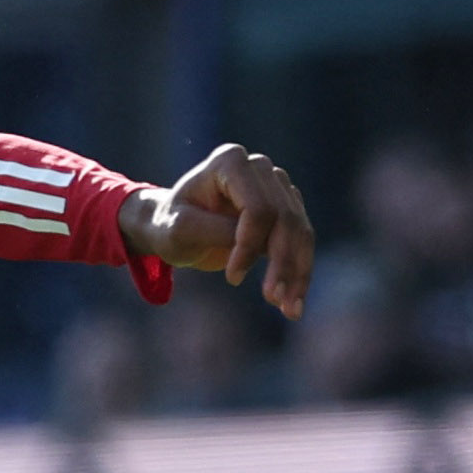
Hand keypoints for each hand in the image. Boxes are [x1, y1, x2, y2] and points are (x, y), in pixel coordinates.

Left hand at [123, 144, 316, 320]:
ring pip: (300, 230)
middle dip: (282, 262)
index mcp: (230, 162)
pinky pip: (301, 240)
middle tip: (273, 300)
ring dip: (298, 272)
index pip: (257, 208)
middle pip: (284, 218)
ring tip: (290, 310)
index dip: (250, 245)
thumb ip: (215, 231)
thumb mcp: (181, 230)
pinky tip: (293, 302)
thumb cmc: (171, 225)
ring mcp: (276, 185)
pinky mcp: (286, 208)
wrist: (175, 228)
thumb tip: (261, 245)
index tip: (232, 278)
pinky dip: (300, 271)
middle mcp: (259, 168)